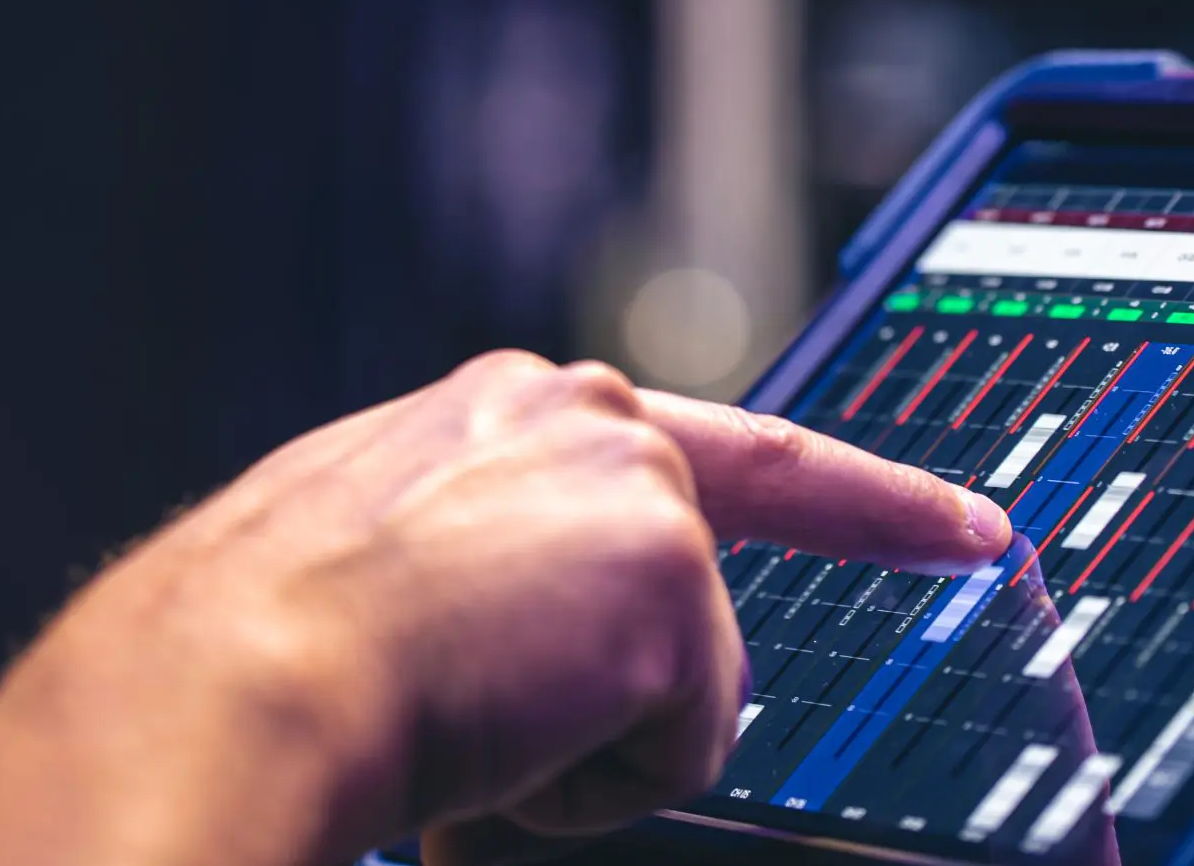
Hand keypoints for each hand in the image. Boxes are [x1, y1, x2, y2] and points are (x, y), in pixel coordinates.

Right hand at [0, 350, 1012, 865]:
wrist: (224, 678)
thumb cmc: (262, 645)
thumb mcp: (385, 568)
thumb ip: (495, 565)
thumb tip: (546, 658)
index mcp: (512, 412)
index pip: (719, 447)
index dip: (859, 497)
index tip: (969, 525)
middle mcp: (586, 414)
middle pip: (725, 569)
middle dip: (686, 665)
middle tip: (552, 699)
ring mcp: (633, 482)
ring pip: (689, 678)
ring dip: (587, 740)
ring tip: (459, 720)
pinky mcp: (666, 574)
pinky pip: (683, 743)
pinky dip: (594, 781)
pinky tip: (497, 744)